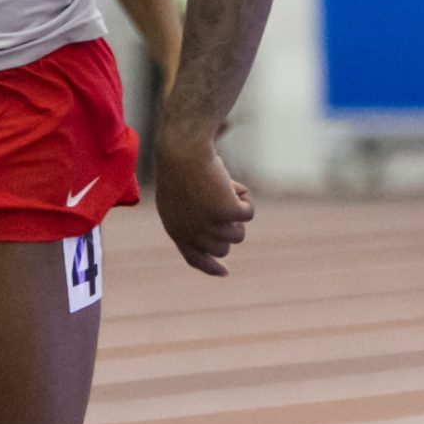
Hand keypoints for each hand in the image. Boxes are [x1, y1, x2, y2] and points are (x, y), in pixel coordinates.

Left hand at [154, 127, 252, 276]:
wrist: (183, 151)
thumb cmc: (180, 166)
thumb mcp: (180, 197)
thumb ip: (193, 220)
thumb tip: (219, 238)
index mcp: (176, 230)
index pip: (195, 258)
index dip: (211, 267)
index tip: (225, 272)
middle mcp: (192, 234)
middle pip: (222, 248)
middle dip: (229, 230)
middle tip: (224, 205)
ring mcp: (210, 226)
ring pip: (238, 234)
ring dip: (236, 213)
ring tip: (223, 189)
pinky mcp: (227, 213)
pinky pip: (247, 214)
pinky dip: (244, 200)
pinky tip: (231, 184)